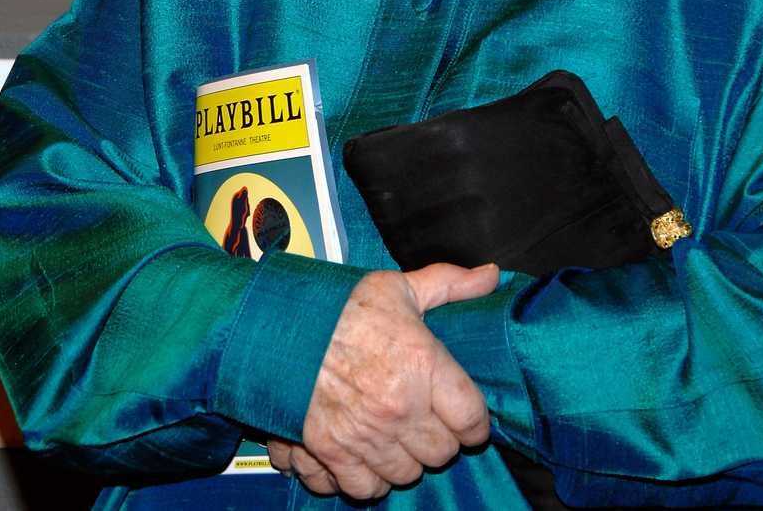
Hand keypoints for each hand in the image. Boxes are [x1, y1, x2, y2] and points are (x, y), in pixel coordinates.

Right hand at [283, 262, 498, 498]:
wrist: (270, 324)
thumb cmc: (336, 306)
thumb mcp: (397, 287)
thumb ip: (448, 284)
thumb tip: (492, 276)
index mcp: (422, 366)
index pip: (473, 419)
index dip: (473, 421)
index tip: (465, 417)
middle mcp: (398, 408)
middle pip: (441, 453)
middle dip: (437, 439)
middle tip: (423, 421)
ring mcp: (363, 435)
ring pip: (405, 475)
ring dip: (402, 459)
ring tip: (392, 437)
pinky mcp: (328, 453)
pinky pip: (361, 488)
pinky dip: (363, 476)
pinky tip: (360, 454)